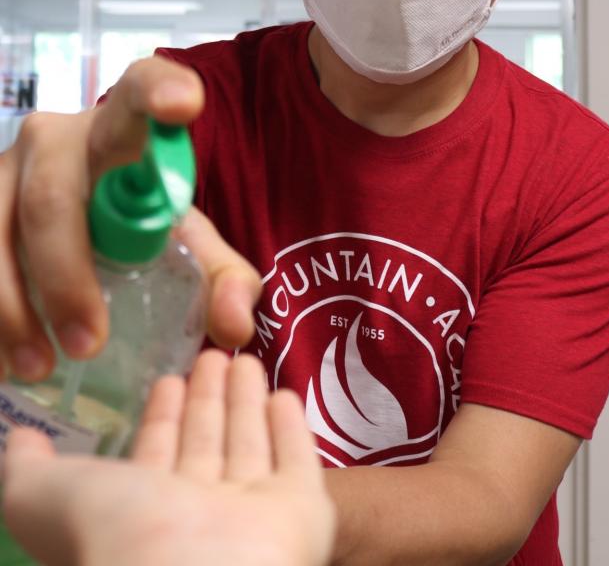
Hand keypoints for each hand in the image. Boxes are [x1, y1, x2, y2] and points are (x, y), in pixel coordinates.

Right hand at [0, 56, 261, 381]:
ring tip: (40, 368)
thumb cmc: (137, 221)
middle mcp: (56, 137)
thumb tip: (234, 327)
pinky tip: (4, 361)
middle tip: (89, 343)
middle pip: (52, 197)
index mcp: (123, 129)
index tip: (185, 104)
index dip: (160, 90)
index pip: (141, 87)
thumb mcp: (185, 244)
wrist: (79, 218)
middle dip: (66, 277)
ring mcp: (2, 167)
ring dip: (10, 309)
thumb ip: (220, 278)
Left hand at [2, 349, 334, 565]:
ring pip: (248, 445)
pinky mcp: (301, 511)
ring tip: (243, 356)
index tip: (168, 376)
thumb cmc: (113, 536)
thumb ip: (28, 468)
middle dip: (208, 399)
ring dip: (245, 401)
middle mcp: (196, 515)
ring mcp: (251, 513)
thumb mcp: (43, 496)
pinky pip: (296, 460)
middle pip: (205, 444)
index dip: (161, 416)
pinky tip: (283, 393)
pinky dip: (290, 427)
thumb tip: (19, 439)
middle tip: (213, 352)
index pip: (154, 455)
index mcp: (140, 515)